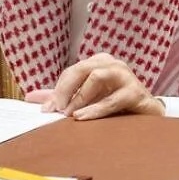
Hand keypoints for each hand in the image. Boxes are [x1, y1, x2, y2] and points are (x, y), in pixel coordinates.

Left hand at [24, 53, 165, 119]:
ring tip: (70, 115)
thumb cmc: (116, 104)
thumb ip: (61, 97)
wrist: (148, 117)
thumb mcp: (86, 99)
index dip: (57, 90)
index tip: (46, 110)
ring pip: (96, 77)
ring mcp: (126, 76)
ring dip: (80, 97)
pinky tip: (83, 118)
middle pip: (81, 69)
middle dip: (65, 90)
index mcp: (99, 62)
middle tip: (55, 110)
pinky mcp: (136, 92)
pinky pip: (113, 99)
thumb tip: (30, 98)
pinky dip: (96, 109)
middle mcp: (112, 64)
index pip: (72, 71)